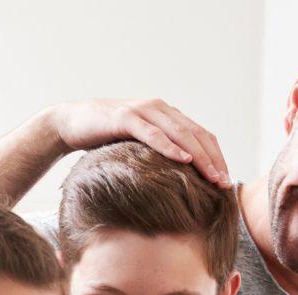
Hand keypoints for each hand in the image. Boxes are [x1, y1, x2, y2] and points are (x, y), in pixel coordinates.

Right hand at [43, 98, 229, 186]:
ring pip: (180, 133)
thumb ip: (157, 153)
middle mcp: (159, 108)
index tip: (226, 181)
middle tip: (224, 183)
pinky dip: (170, 147)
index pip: (200, 135)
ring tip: (211, 175)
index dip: (216, 156)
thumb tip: (178, 180)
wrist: (71, 123)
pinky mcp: (126, 118)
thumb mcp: (137, 146)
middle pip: (196, 134)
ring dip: (199, 156)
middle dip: (213, 159)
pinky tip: (183, 160)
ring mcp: (143, 111)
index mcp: (166, 114)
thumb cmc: (104, 138)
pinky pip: (153, 133)